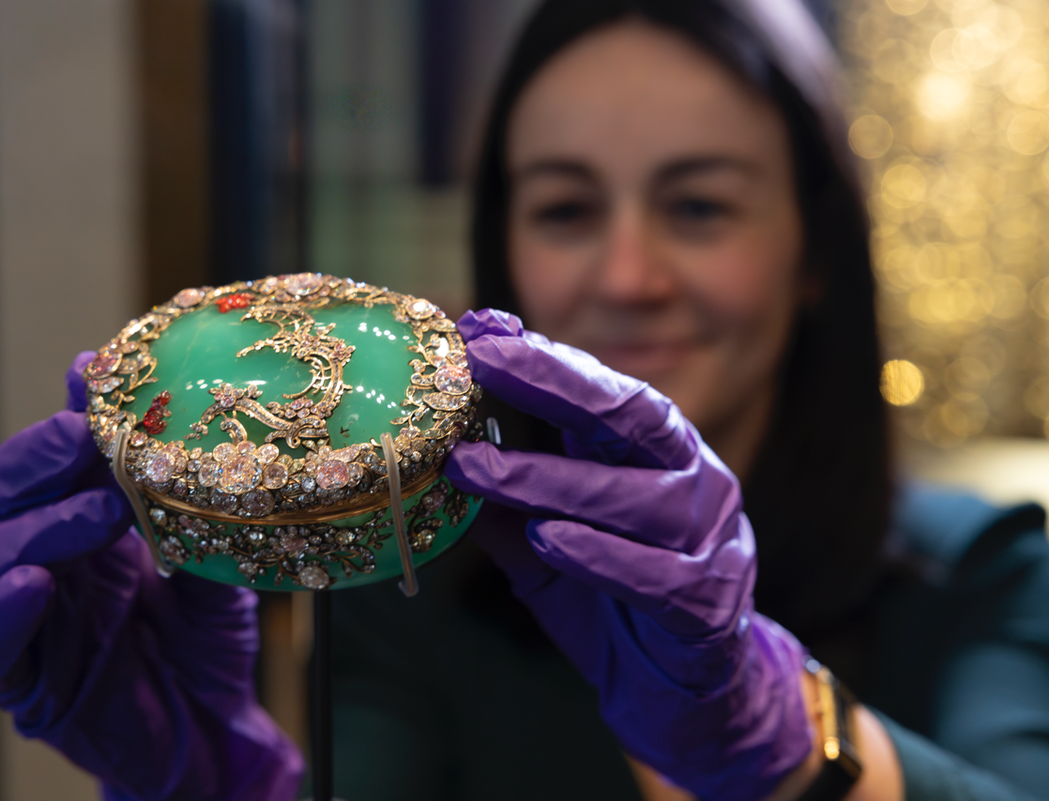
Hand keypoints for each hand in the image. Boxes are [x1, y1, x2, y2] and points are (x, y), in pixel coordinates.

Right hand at [0, 352, 302, 800]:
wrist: (214, 730)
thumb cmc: (208, 638)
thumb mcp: (213, 556)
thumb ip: (190, 499)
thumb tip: (192, 422)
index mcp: (86, 521)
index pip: (56, 456)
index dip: (69, 414)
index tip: (94, 373)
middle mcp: (50, 559)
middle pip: (6, 491)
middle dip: (41, 456)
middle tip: (83, 433)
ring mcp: (33, 617)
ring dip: (41, 524)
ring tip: (100, 510)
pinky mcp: (27, 680)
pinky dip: (5, 613)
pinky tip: (34, 584)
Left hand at [445, 310, 810, 800]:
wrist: (684, 696)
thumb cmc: (614, 603)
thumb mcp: (552, 541)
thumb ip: (514, 497)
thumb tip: (451, 444)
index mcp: (657, 456)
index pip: (602, 391)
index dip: (543, 360)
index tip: (480, 332)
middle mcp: (693, 482)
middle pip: (631, 415)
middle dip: (555, 381)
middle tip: (485, 360)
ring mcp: (709, 542)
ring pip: (633, 497)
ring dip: (549, 478)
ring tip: (477, 469)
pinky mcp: (708, 608)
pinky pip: (655, 575)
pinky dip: (599, 555)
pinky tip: (548, 538)